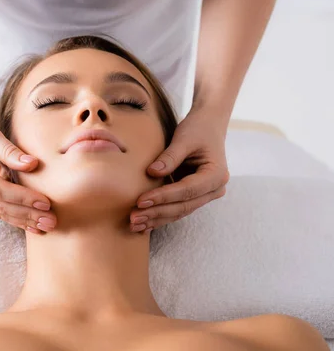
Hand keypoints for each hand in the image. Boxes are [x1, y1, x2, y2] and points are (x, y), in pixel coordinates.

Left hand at [129, 108, 229, 232]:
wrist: (209, 125)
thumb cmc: (198, 128)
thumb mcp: (184, 138)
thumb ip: (169, 156)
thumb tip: (151, 173)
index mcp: (216, 175)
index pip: (186, 190)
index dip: (162, 197)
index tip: (140, 201)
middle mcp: (214, 189)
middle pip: (183, 206)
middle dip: (157, 213)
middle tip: (134, 218)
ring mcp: (206, 195)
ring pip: (179, 212)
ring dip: (156, 220)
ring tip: (135, 225)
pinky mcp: (194, 196)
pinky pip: (177, 209)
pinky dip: (160, 216)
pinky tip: (144, 225)